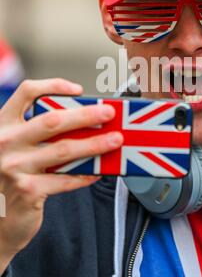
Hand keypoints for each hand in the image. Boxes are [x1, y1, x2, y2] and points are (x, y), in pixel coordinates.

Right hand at [0, 78, 122, 274]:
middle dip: (86, 115)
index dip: (54, 86)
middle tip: (108, 113)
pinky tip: (99, 170)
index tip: (78, 90)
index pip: (27, 93)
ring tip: (114, 140)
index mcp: (2, 125)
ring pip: (64, 150)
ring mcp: (14, 167)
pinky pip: (66, 179)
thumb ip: (38, 134)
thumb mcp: (15, 148)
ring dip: (94, 144)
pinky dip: (85, 174)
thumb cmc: (10, 178)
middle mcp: (5, 142)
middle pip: (52, 120)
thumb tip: (84, 123)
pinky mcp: (28, 191)